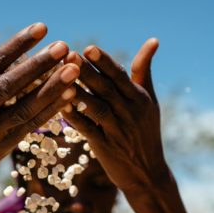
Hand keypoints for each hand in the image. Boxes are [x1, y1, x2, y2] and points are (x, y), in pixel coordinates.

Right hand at [0, 23, 78, 175]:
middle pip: (8, 85)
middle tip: (63, 46)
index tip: (42, 28)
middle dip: (36, 64)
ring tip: (73, 70)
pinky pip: (31, 125)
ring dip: (50, 88)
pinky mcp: (5, 145)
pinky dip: (51, 110)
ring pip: (23, 107)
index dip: (17, 44)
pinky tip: (71, 95)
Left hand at [62, 39, 164, 196]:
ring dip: (79, 92)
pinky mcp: (106, 147)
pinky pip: (89, 130)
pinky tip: (60, 107)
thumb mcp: (149, 100)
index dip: (105, 62)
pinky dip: (75, 118)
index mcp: (140, 99)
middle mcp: (131, 113)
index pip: (121, 76)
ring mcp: (118, 131)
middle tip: (69, 56)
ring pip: (97, 108)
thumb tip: (153, 39)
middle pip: (107, 89)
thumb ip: (144, 71)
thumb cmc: (146, 130)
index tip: (89, 48)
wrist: (148, 173)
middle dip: (88, 72)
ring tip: (61, 78)